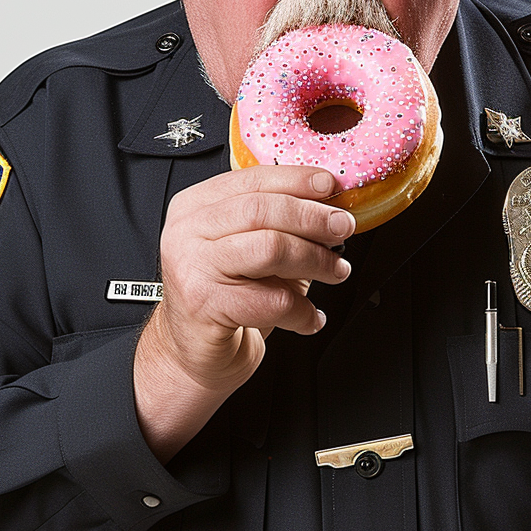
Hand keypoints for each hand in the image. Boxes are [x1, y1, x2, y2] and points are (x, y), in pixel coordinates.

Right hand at [134, 167, 353, 459]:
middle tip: (342, 229)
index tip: (331, 185)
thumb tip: (330, 206)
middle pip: (263, 210)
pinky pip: (271, 301)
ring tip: (335, 271)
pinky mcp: (205, 306)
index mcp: (196, 206)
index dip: (297, 180)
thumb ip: (277, 221)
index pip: (252, 179)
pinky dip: (302, 310)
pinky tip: (311, 316)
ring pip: (270, 249)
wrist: (191, 351)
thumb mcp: (247, 247)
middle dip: (313, 218)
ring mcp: (192, 268)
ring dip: (315, 260)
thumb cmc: (225, 295)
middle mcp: (188, 232)